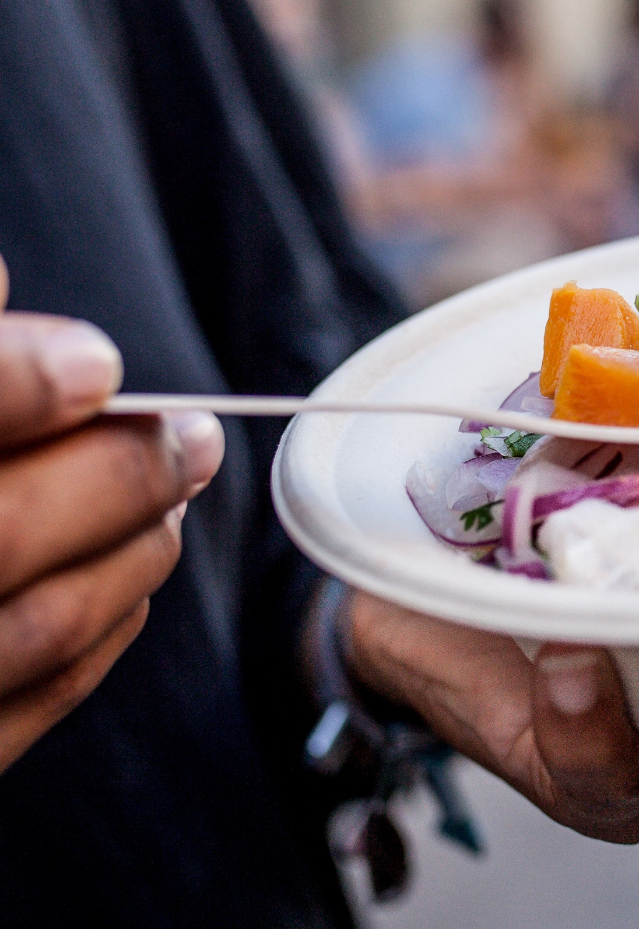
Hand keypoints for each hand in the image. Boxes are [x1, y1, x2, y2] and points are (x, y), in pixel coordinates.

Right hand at [0, 256, 224, 770]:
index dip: (15, 383)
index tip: (95, 361)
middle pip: (0, 532)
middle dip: (120, 473)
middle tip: (191, 434)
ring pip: (34, 627)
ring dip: (131, 552)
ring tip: (175, 494)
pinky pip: (25, 706)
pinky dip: (100, 637)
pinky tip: (130, 581)